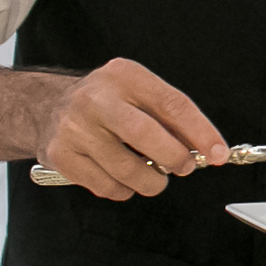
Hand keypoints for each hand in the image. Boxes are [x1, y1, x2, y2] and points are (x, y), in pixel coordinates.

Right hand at [34, 57, 227, 200]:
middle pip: (146, 136)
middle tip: (184, 166)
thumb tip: (206, 148)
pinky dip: (124, 189)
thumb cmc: (106, 102)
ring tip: (154, 175)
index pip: (172, 104)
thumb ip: (171, 115)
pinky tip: (123, 177)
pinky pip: (106, 186)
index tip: (218, 153)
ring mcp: (74, 128)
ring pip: (126, 169)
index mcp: (124, 76)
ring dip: (151, 181)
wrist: (47, 107)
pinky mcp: (61, 156)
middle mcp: (95, 99)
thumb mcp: (139, 92)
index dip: (200, 132)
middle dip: (174, 158)